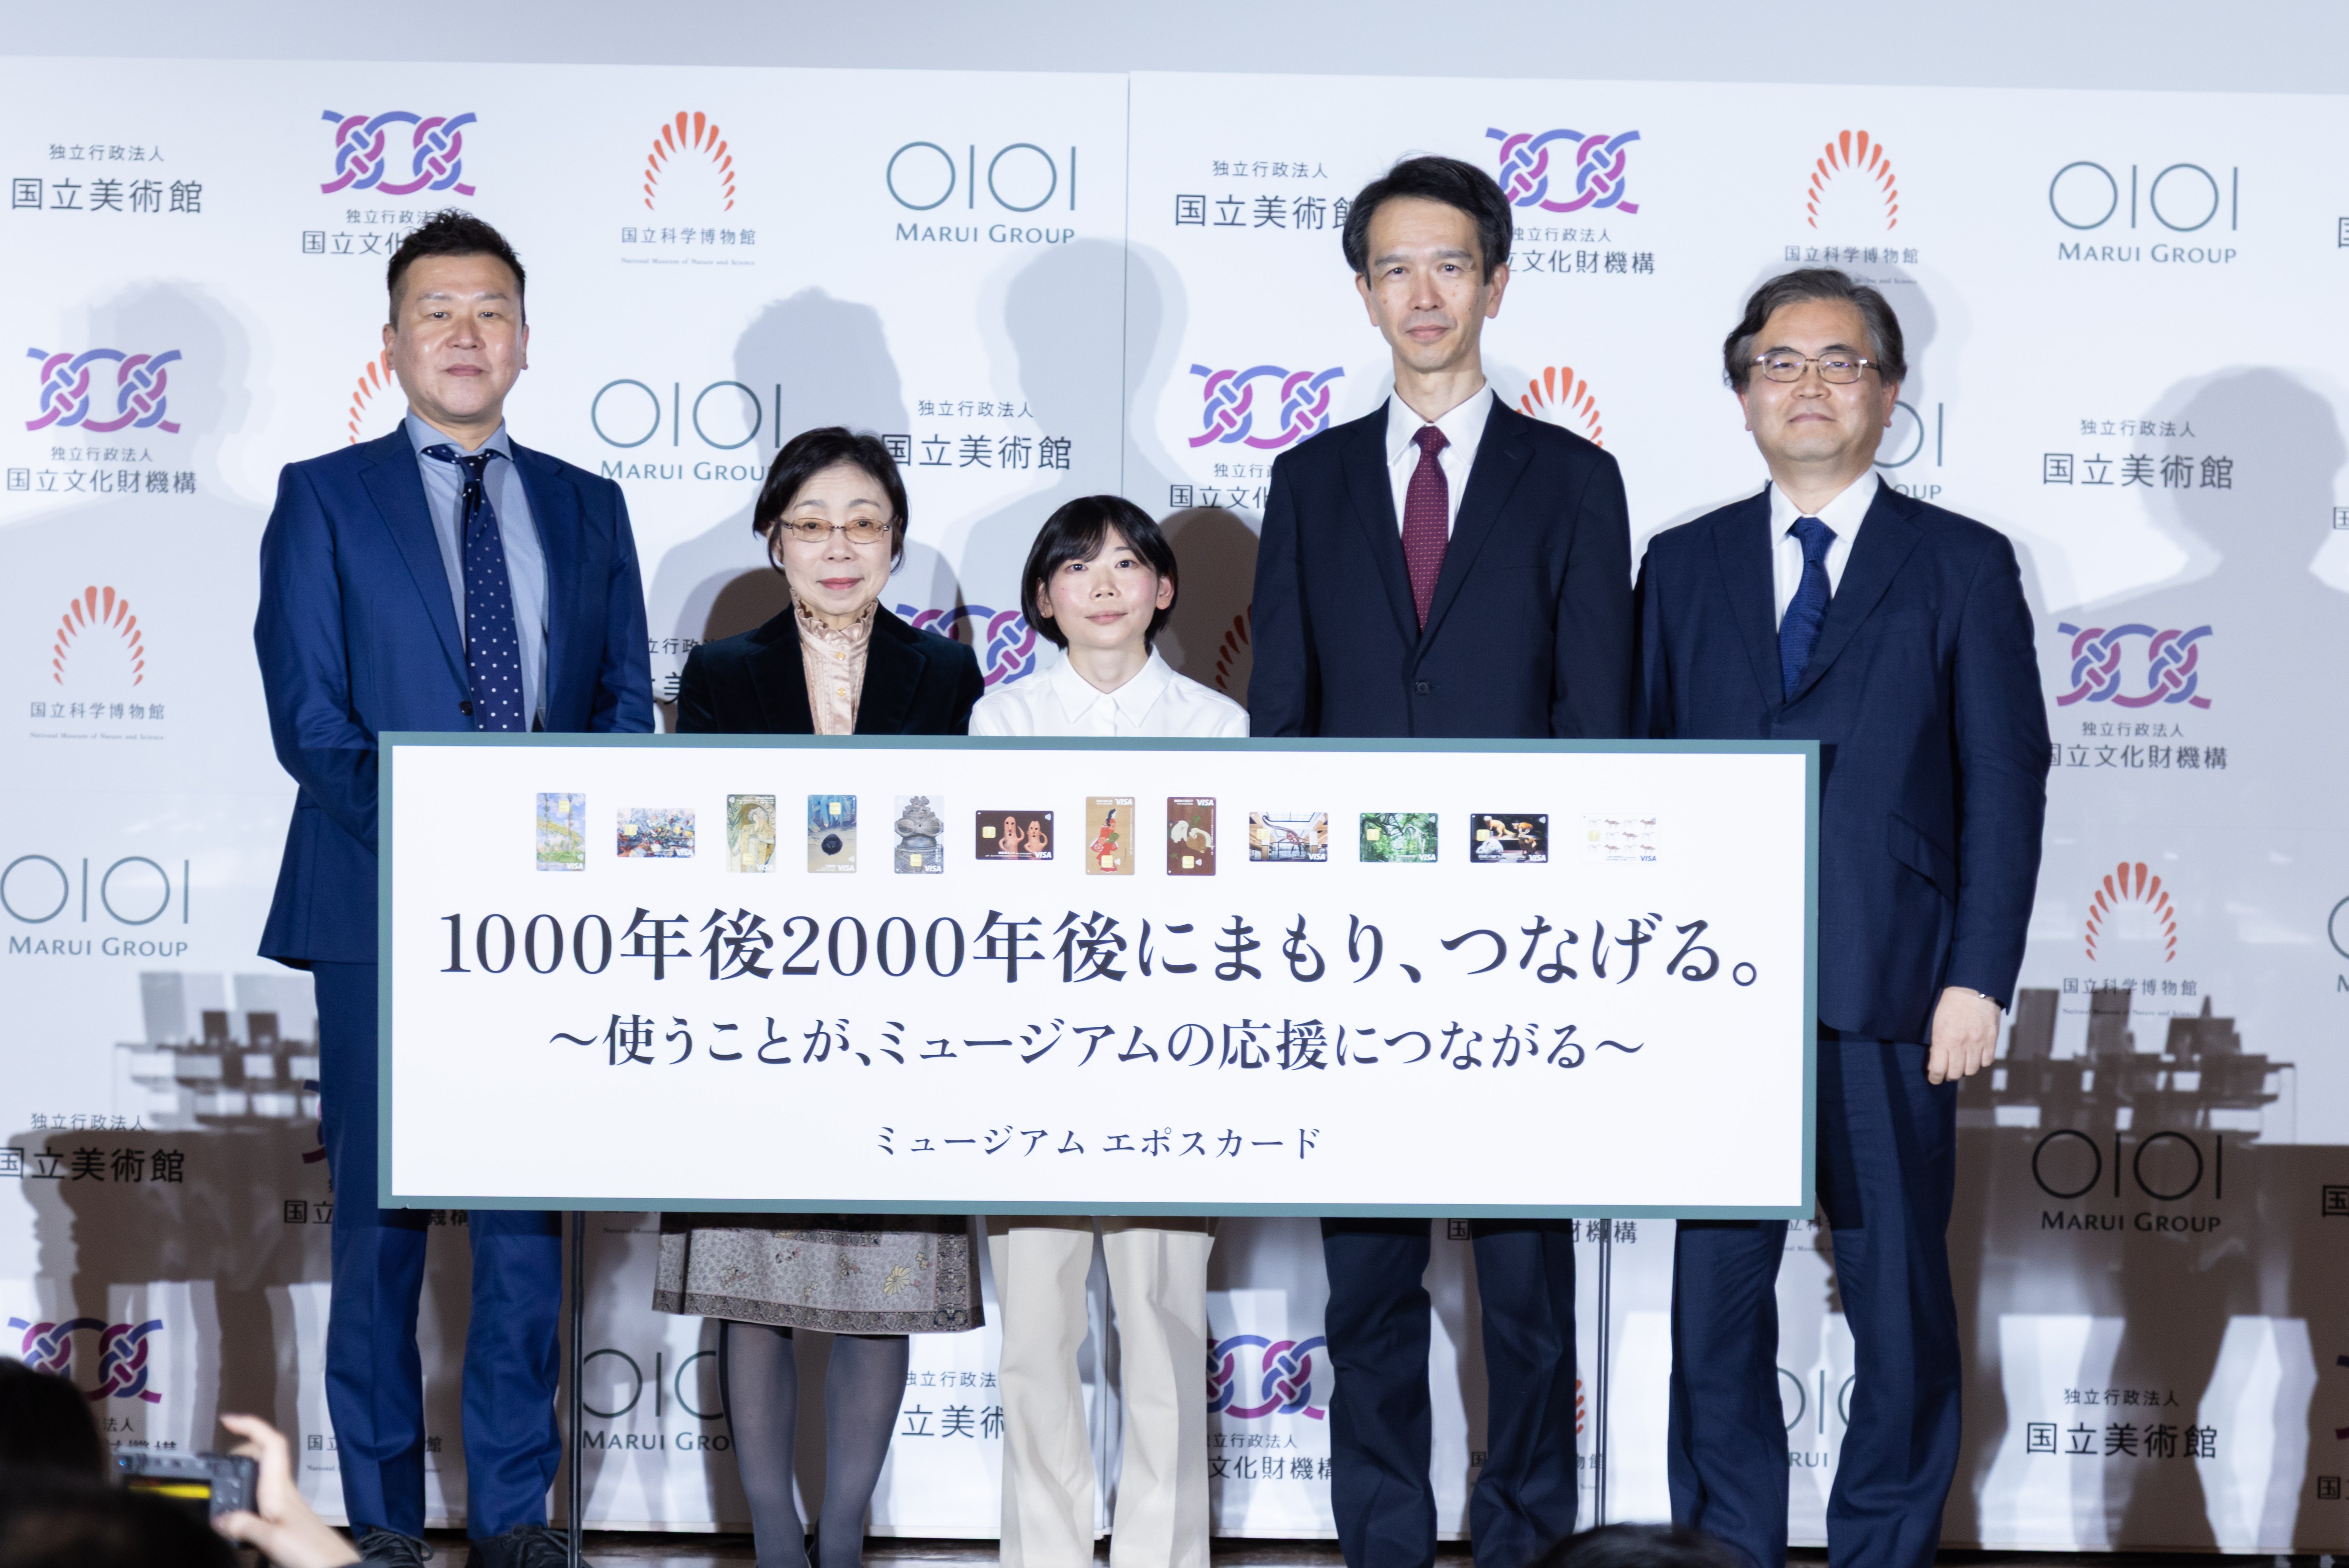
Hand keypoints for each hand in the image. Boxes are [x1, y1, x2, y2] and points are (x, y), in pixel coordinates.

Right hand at [212, 1413, 360, 1567]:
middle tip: (220, 1458)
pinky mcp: (288, 1519)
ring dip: (245, 1469)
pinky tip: (241, 1507)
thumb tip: (220, 1517)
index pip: (272, 1443)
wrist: (335, 1567)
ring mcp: (288, 1504)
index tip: (229, 1419)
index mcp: (281, 1489)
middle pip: (266, 1455)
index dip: (252, 1426)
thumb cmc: (311, 1552)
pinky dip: (250, 1491)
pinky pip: (265, 1494)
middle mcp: (285, 1491)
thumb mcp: (272, 1539)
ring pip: (265, 1474)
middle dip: (242, 1448)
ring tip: (225, 1479)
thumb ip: (244, 1526)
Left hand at [1925, 987, 2001, 1084]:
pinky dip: (1980, 1062)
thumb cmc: (1950, 1004)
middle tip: (1947, 1071)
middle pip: (1956, 1074)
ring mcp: (1978, 1043)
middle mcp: (1961, 1045)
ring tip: (1961, 1062)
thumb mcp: (1936, 1023)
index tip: (1934, 1078)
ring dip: (1965, 1069)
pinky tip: (1975, 1055)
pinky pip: (1986, 1062)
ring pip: (1972, 1070)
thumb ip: (1937, 1044)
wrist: (1973, 989)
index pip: (1938, 1070)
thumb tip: (1935, 1062)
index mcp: (1943, 1040)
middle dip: (1949, 1075)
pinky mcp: (1991, 1040)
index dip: (1935, 1078)